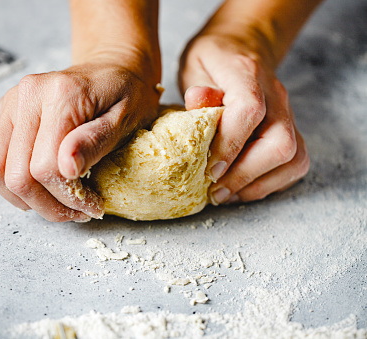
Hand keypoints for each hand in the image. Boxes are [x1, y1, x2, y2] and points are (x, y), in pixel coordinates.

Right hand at [0, 62, 160, 221]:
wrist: (111, 67)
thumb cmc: (126, 94)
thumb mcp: (125, 119)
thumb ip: (95, 141)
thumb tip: (67, 167)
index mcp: (60, 94)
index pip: (45, 167)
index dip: (67, 197)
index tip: (92, 205)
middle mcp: (27, 95)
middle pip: (16, 175)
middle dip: (48, 205)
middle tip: (78, 211)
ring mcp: (10, 103)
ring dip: (26, 200)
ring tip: (58, 203)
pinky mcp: (4, 114)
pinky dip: (13, 185)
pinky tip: (42, 188)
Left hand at [179, 34, 309, 204]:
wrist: (242, 48)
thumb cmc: (213, 62)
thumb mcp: (195, 65)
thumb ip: (197, 88)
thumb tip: (196, 100)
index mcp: (247, 74)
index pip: (249, 110)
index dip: (230, 144)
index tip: (210, 170)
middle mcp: (276, 96)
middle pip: (281, 143)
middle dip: (245, 175)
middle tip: (215, 191)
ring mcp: (288, 115)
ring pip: (294, 159)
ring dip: (258, 185)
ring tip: (226, 194)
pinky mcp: (293, 132)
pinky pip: (294, 165)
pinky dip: (269, 184)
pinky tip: (242, 187)